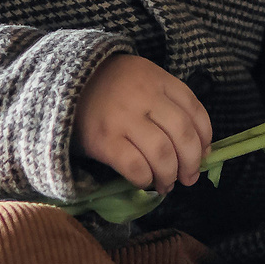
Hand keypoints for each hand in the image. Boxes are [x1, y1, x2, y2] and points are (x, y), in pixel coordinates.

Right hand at [74, 55, 212, 190]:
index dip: (205, 138)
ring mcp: (123, 118)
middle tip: (189, 178)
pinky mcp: (103, 139)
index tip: (204, 155)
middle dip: (192, 162)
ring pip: (162, 153)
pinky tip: (144, 181)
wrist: (59, 83)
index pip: (195, 111)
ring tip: (166, 184)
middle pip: (183, 135)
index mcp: (158, 79)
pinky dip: (145, 179)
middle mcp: (144, 97)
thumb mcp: (141, 79)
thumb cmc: (107, 86)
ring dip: (169, 175)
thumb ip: (168, 102)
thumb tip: (199, 147)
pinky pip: (135, 166)